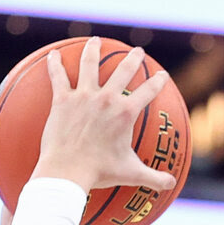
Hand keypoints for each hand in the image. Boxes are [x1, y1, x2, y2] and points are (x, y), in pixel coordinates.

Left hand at [32, 37, 177, 194]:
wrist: (68, 171)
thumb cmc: (100, 172)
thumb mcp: (131, 174)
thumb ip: (154, 177)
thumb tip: (172, 184)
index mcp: (126, 112)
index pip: (148, 91)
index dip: (159, 82)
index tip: (163, 75)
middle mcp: (107, 98)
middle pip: (124, 70)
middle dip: (133, 58)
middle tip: (138, 52)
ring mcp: (83, 96)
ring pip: (89, 64)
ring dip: (93, 50)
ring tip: (96, 41)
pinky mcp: (62, 100)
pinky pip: (58, 77)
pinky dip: (54, 64)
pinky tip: (52, 54)